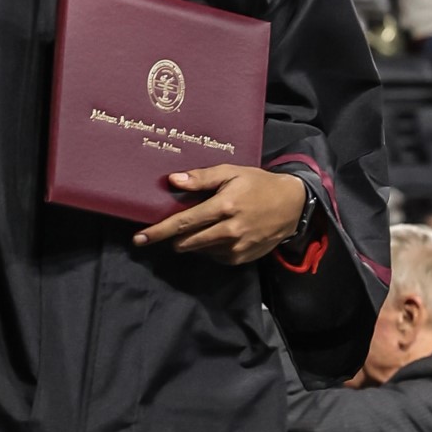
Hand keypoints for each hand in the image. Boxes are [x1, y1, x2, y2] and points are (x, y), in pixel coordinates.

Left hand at [131, 165, 306, 265]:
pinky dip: (208, 247)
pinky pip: (213, 256)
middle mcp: (229, 231)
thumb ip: (201, 178)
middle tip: (170, 227)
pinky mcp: (241, 259)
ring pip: (198, 250)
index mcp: (224, 207)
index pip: (183, 223)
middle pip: (186, 242)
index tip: (139, 238)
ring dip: (192, 240)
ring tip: (203, 224)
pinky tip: (217, 232)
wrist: (291, 205)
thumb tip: (172, 181)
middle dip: (173, 237)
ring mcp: (236, 248)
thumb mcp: (231, 172)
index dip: (158, 231)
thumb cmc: (257, 184)